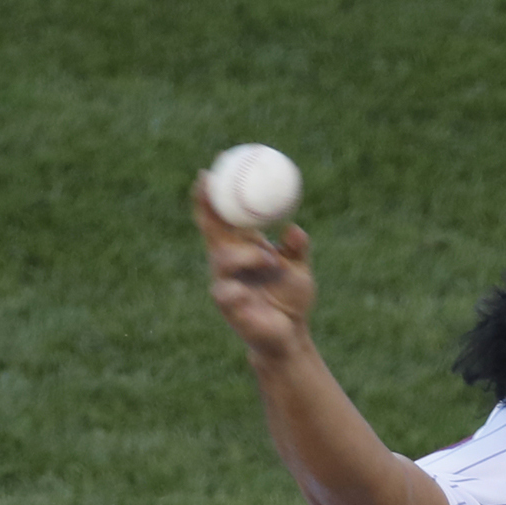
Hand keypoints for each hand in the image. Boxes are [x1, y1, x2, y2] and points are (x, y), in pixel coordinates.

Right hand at [195, 175, 315, 357]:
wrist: (291, 337)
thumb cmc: (290, 299)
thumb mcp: (298, 267)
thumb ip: (296, 246)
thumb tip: (293, 229)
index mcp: (241, 248)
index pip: (222, 216)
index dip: (214, 194)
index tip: (213, 167)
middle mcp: (227, 262)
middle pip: (211, 230)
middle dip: (207, 207)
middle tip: (209, 185)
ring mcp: (225, 283)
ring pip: (222, 258)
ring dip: (246, 255)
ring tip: (270, 261)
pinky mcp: (228, 307)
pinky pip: (227, 292)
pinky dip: (240, 287)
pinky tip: (250, 291)